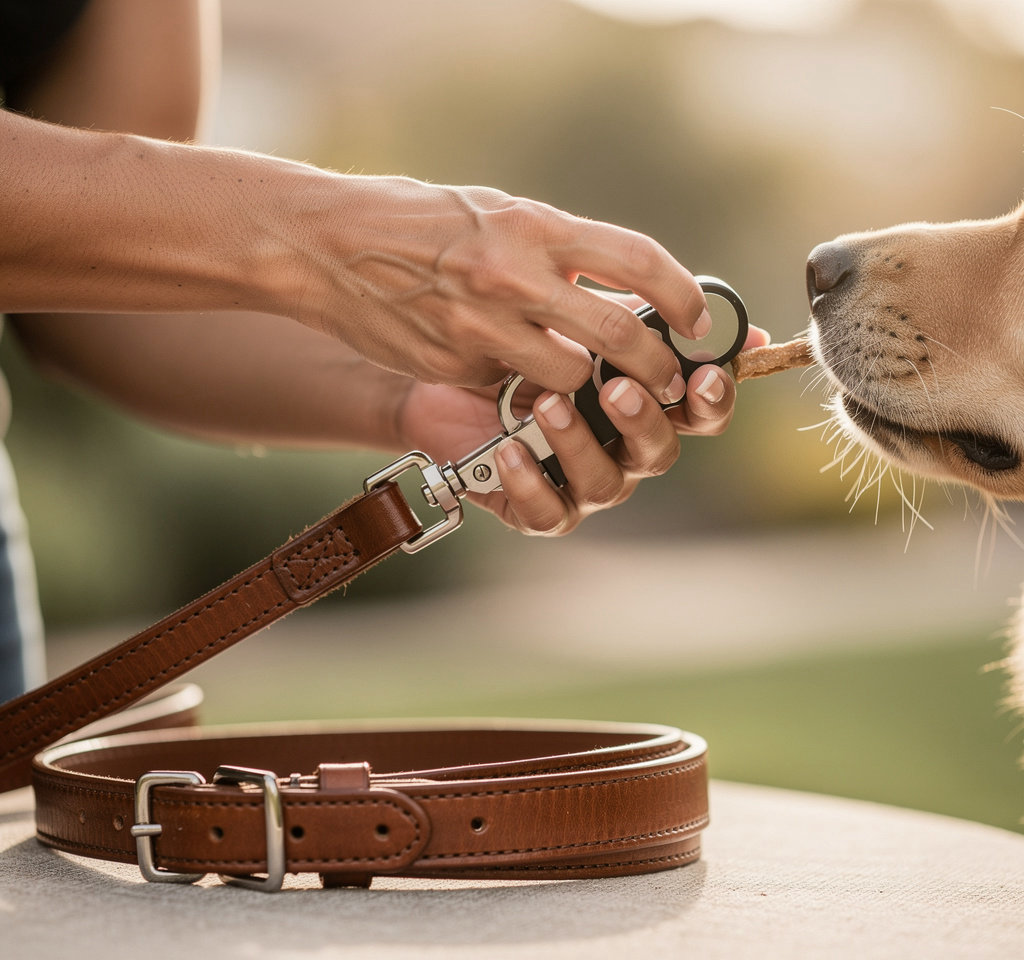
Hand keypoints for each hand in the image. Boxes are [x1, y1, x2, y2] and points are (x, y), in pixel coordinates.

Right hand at [299, 177, 711, 399]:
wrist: (327, 246)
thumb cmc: (419, 221)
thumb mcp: (497, 213)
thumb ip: (557, 248)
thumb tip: (621, 284)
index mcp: (533, 225)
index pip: (637, 261)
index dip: (681, 296)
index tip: (695, 319)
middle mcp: (513, 274)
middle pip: (618, 333)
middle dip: (656, 365)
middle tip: (666, 378)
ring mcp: (481, 325)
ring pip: (568, 377)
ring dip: (586, 386)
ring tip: (586, 383)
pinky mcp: (452, 364)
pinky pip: (508, 386)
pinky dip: (522, 387)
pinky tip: (509, 372)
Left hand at [398, 323, 768, 535]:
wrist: (445, 374)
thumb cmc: (520, 346)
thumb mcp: (576, 319)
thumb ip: (639, 318)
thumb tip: (733, 321)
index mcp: (645, 402)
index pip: (698, 411)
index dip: (711, 399)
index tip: (702, 376)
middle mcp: (622, 449)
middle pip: (659, 451)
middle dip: (642, 420)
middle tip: (615, 388)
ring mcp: (582, 482)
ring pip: (604, 483)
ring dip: (579, 443)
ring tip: (548, 405)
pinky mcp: (538, 507)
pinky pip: (547, 513)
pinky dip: (530, 484)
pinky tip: (510, 452)